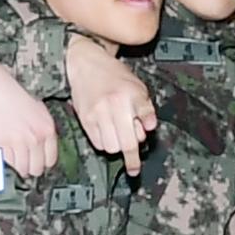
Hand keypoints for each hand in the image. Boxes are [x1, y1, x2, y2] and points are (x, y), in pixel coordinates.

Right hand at [0, 56, 56, 176]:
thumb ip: (40, 125)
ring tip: (12, 160)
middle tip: (23, 164)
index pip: (51, 159)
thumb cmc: (8, 89)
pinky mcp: (1, 144)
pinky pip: (6, 163)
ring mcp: (19, 142)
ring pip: (21, 169)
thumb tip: (40, 143)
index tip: (36, 162)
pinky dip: (4, 161)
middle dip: (30, 167)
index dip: (42, 162)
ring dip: (17, 166)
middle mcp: (36, 136)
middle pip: (37, 168)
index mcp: (47, 126)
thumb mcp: (35, 106)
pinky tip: (2, 153)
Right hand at [67, 39, 157, 162]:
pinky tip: (107, 131)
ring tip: (119, 134)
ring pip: (110, 147)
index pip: (139, 131)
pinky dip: (104, 142)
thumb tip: (150, 129)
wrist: (86, 64)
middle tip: (132, 165)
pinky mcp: (84, 118)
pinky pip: (97, 142)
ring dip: (117, 146)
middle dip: (129, 157)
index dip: (137, 153)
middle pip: (124, 144)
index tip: (135, 170)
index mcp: (130, 97)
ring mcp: (97, 113)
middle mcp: (113, 106)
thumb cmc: (115, 76)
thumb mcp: (138, 88)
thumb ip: (145, 109)